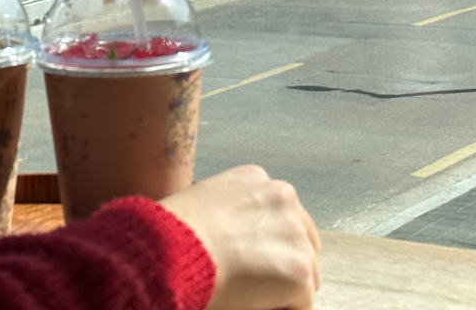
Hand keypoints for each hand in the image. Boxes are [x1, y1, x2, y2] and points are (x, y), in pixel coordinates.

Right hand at [160, 165, 321, 309]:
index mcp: (255, 179)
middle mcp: (282, 197)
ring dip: (282, 287)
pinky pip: (301, 302)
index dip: (267, 242)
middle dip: (283, 262)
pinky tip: (252, 304)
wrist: (171, 250)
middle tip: (254, 282)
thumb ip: (228, 213)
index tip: (251, 259)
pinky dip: (281, 308)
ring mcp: (294, 234)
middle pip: (302, 240)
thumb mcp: (201, 202)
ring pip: (305, 272)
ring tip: (250, 294)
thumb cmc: (170, 233)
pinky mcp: (298, 270)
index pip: (280, 214)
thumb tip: (232, 241)